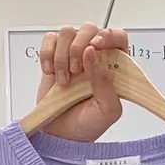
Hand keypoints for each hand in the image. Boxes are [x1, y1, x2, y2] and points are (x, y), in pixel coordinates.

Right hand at [35, 24, 127, 139]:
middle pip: (89, 29)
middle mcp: (94, 56)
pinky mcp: (54, 56)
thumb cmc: (88, 124)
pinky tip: (50, 72)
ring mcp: (73, 54)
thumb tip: (93, 52)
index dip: (108, 36)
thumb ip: (105, 83)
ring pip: (67, 32)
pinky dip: (47, 54)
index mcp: (114, 66)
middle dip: (79, 48)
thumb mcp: (107, 110)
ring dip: (62, 56)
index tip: (96, 46)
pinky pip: (49, 39)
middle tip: (76, 72)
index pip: (117, 37)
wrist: (62, 136)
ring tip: (64, 81)